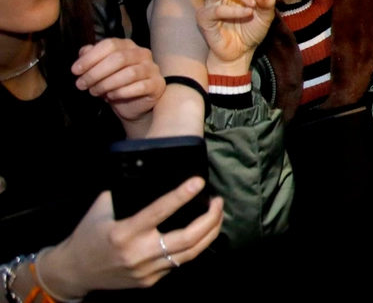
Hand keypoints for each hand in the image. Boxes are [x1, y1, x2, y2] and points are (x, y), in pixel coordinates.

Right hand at [40, 182, 222, 297]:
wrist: (74, 271)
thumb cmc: (88, 234)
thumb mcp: (102, 208)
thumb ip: (126, 192)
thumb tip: (151, 172)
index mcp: (124, 232)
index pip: (159, 212)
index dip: (181, 196)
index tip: (198, 182)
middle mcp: (138, 254)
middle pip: (187, 238)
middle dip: (210, 218)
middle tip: (218, 202)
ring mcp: (146, 270)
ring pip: (190, 253)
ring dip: (210, 233)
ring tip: (217, 215)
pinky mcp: (150, 281)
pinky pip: (179, 262)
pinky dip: (194, 247)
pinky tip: (202, 233)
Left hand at [71, 39, 164, 122]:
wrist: (132, 105)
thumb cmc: (114, 84)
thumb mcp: (99, 70)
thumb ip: (91, 58)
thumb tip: (83, 53)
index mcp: (127, 46)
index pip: (110, 45)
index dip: (91, 57)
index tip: (75, 71)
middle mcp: (142, 53)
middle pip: (119, 58)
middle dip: (96, 73)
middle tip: (82, 85)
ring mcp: (152, 68)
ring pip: (129, 73)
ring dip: (107, 84)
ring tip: (94, 92)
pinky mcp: (158, 84)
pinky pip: (140, 87)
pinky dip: (121, 93)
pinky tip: (111, 97)